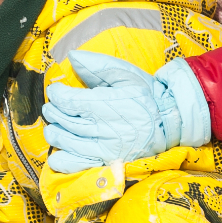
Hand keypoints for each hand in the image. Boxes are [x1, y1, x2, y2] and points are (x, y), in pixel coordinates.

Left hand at [41, 52, 210, 174]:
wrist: (168, 122)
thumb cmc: (145, 95)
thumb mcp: (125, 74)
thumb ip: (97, 66)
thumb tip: (72, 57)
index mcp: (108, 104)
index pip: (69, 101)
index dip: (57, 94)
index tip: (57, 91)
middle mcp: (104, 128)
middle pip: (63, 120)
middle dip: (53, 111)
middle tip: (54, 106)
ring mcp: (103, 149)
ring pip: (65, 141)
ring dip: (54, 131)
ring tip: (56, 124)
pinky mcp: (105, 162)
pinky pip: (74, 165)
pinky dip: (60, 159)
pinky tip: (59, 151)